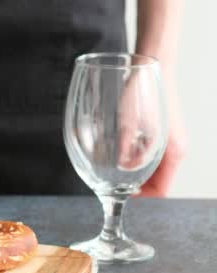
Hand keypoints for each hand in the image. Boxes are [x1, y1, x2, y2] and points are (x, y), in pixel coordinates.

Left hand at [118, 68, 185, 197]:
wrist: (150, 64)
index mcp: (172, 153)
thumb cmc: (140, 93)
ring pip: (151, 168)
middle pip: (155, 181)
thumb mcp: (128, 125)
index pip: (159, 191)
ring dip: (132, 171)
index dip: (138, 197)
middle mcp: (174, 149)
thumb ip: (127, 151)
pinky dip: (133, 157)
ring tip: (109, 167)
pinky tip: (115, 149)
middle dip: (133, 185)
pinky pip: (149, 153)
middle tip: (109, 182)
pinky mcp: (161, 130)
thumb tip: (122, 171)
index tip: (117, 193)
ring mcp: (169, 139)